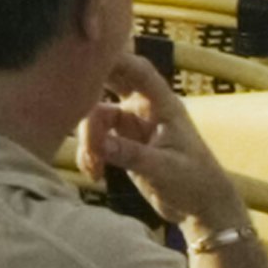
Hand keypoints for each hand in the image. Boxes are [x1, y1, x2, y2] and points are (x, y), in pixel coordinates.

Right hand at [82, 48, 239, 246]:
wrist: (201, 208)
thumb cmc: (195, 182)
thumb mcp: (164, 169)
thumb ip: (131, 154)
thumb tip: (99, 144)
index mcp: (163, 105)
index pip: (139, 70)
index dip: (114, 59)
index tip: (86, 59)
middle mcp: (145, 108)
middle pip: (112, 81)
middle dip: (89, 86)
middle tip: (66, 96)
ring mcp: (132, 125)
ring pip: (97, 115)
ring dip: (88, 138)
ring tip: (94, 167)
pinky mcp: (122, 143)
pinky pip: (96, 139)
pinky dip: (90, 154)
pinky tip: (95, 174)